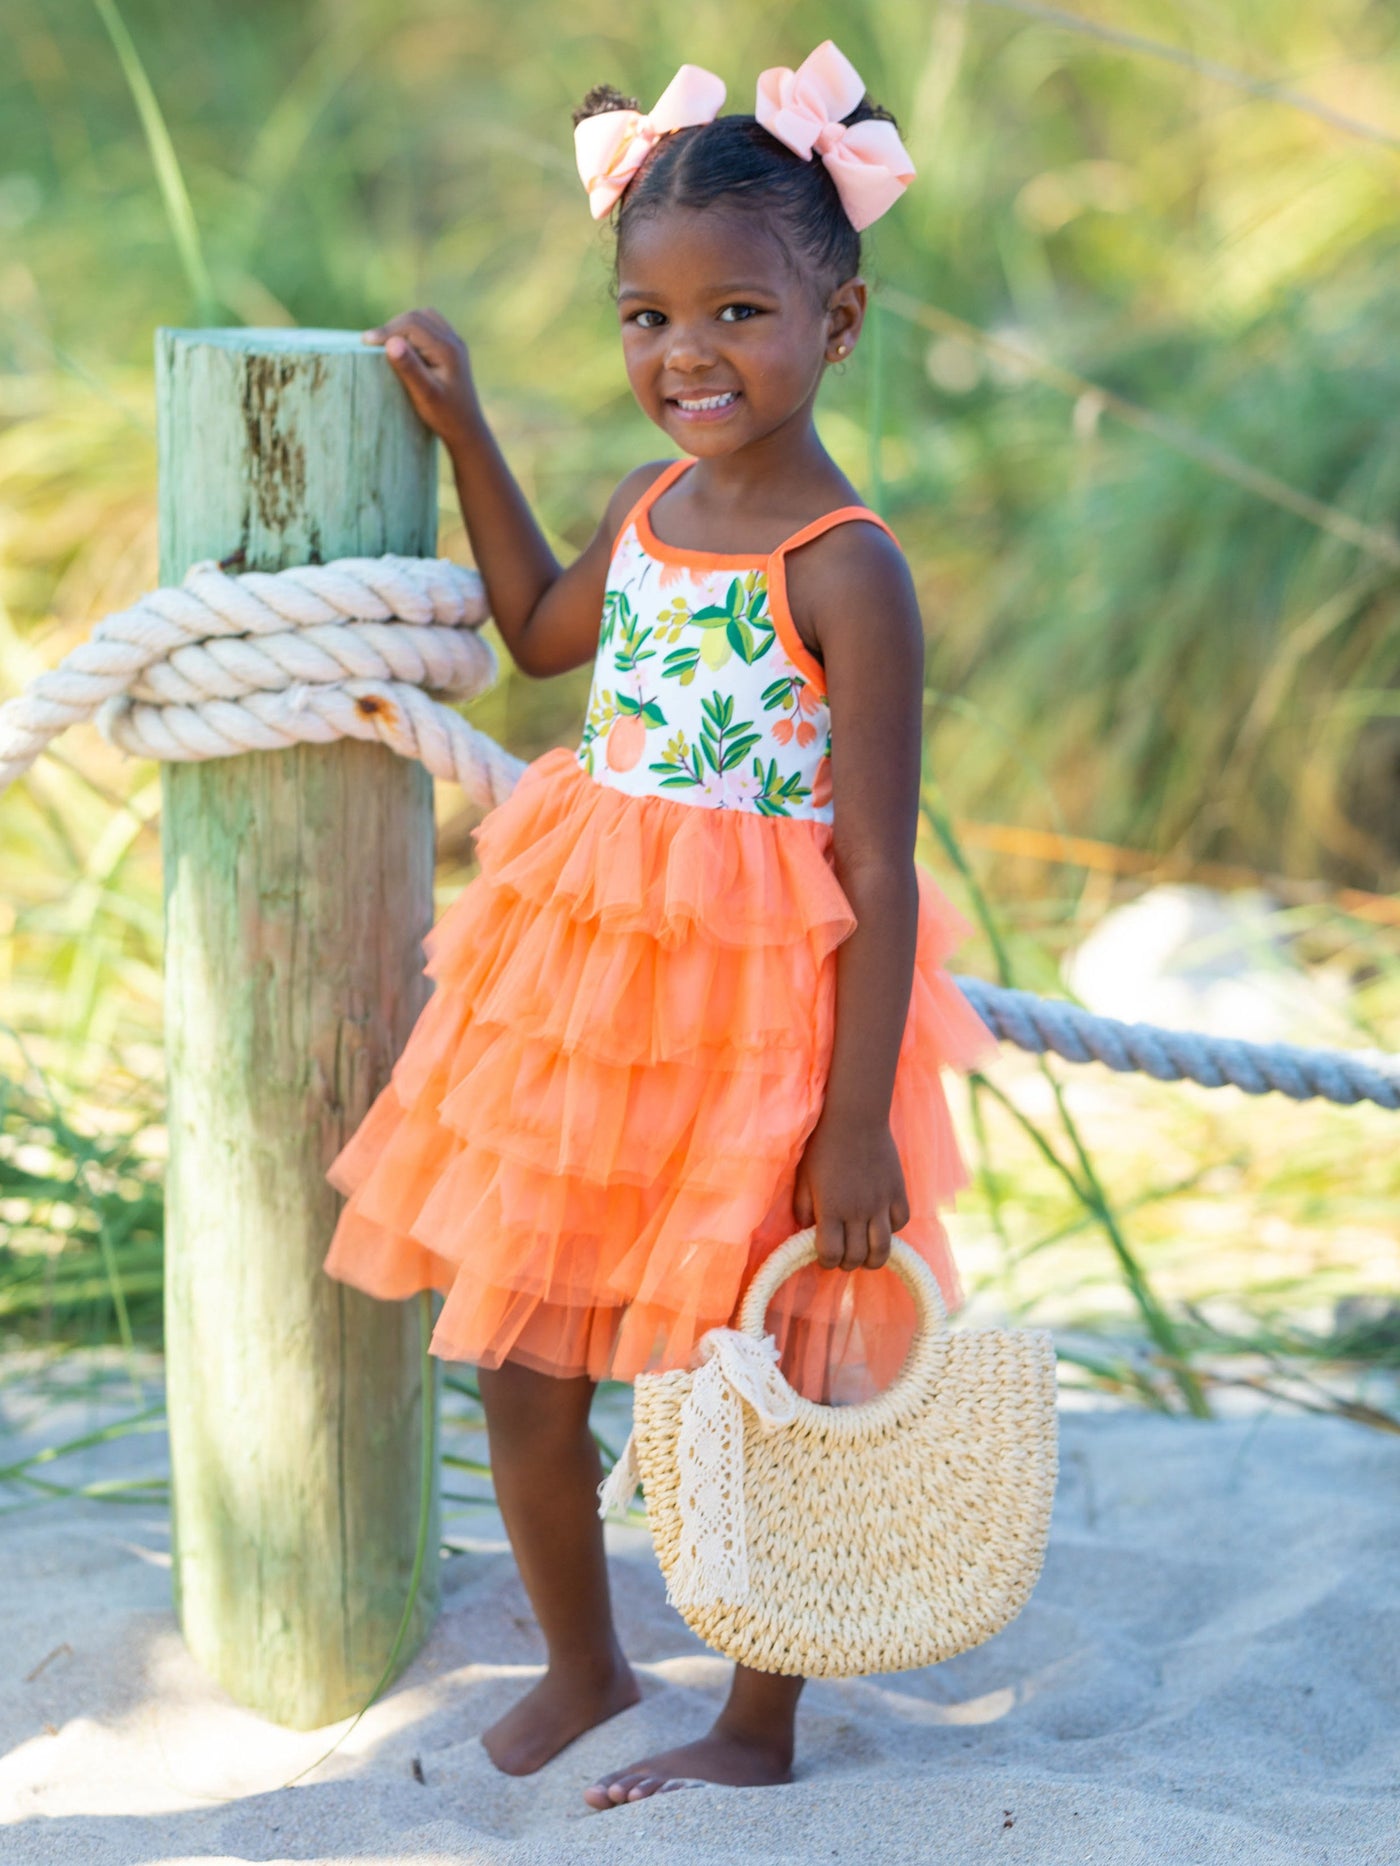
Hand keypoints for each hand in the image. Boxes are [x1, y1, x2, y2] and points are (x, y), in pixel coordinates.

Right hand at [360, 308, 481, 448]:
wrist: (467, 429)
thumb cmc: (444, 415)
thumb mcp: (424, 394)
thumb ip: (409, 368)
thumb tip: (391, 342)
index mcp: (447, 349)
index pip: (412, 325)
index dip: (386, 330)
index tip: (365, 342)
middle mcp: (454, 341)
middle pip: (418, 317)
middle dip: (393, 326)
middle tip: (373, 344)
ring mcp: (455, 343)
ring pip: (424, 318)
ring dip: (403, 326)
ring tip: (386, 343)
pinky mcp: (452, 349)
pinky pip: (430, 327)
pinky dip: (413, 330)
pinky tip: (403, 347)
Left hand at [792, 1110, 910, 1271]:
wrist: (856, 1120)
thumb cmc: (823, 1148)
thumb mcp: (803, 1178)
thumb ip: (802, 1209)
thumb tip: (806, 1232)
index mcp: (830, 1210)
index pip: (830, 1254)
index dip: (826, 1262)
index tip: (824, 1256)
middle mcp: (857, 1212)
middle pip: (856, 1257)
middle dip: (847, 1263)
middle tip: (843, 1257)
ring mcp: (880, 1203)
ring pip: (882, 1250)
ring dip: (872, 1259)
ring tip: (866, 1256)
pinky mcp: (898, 1192)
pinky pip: (900, 1223)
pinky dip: (891, 1231)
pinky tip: (881, 1225)